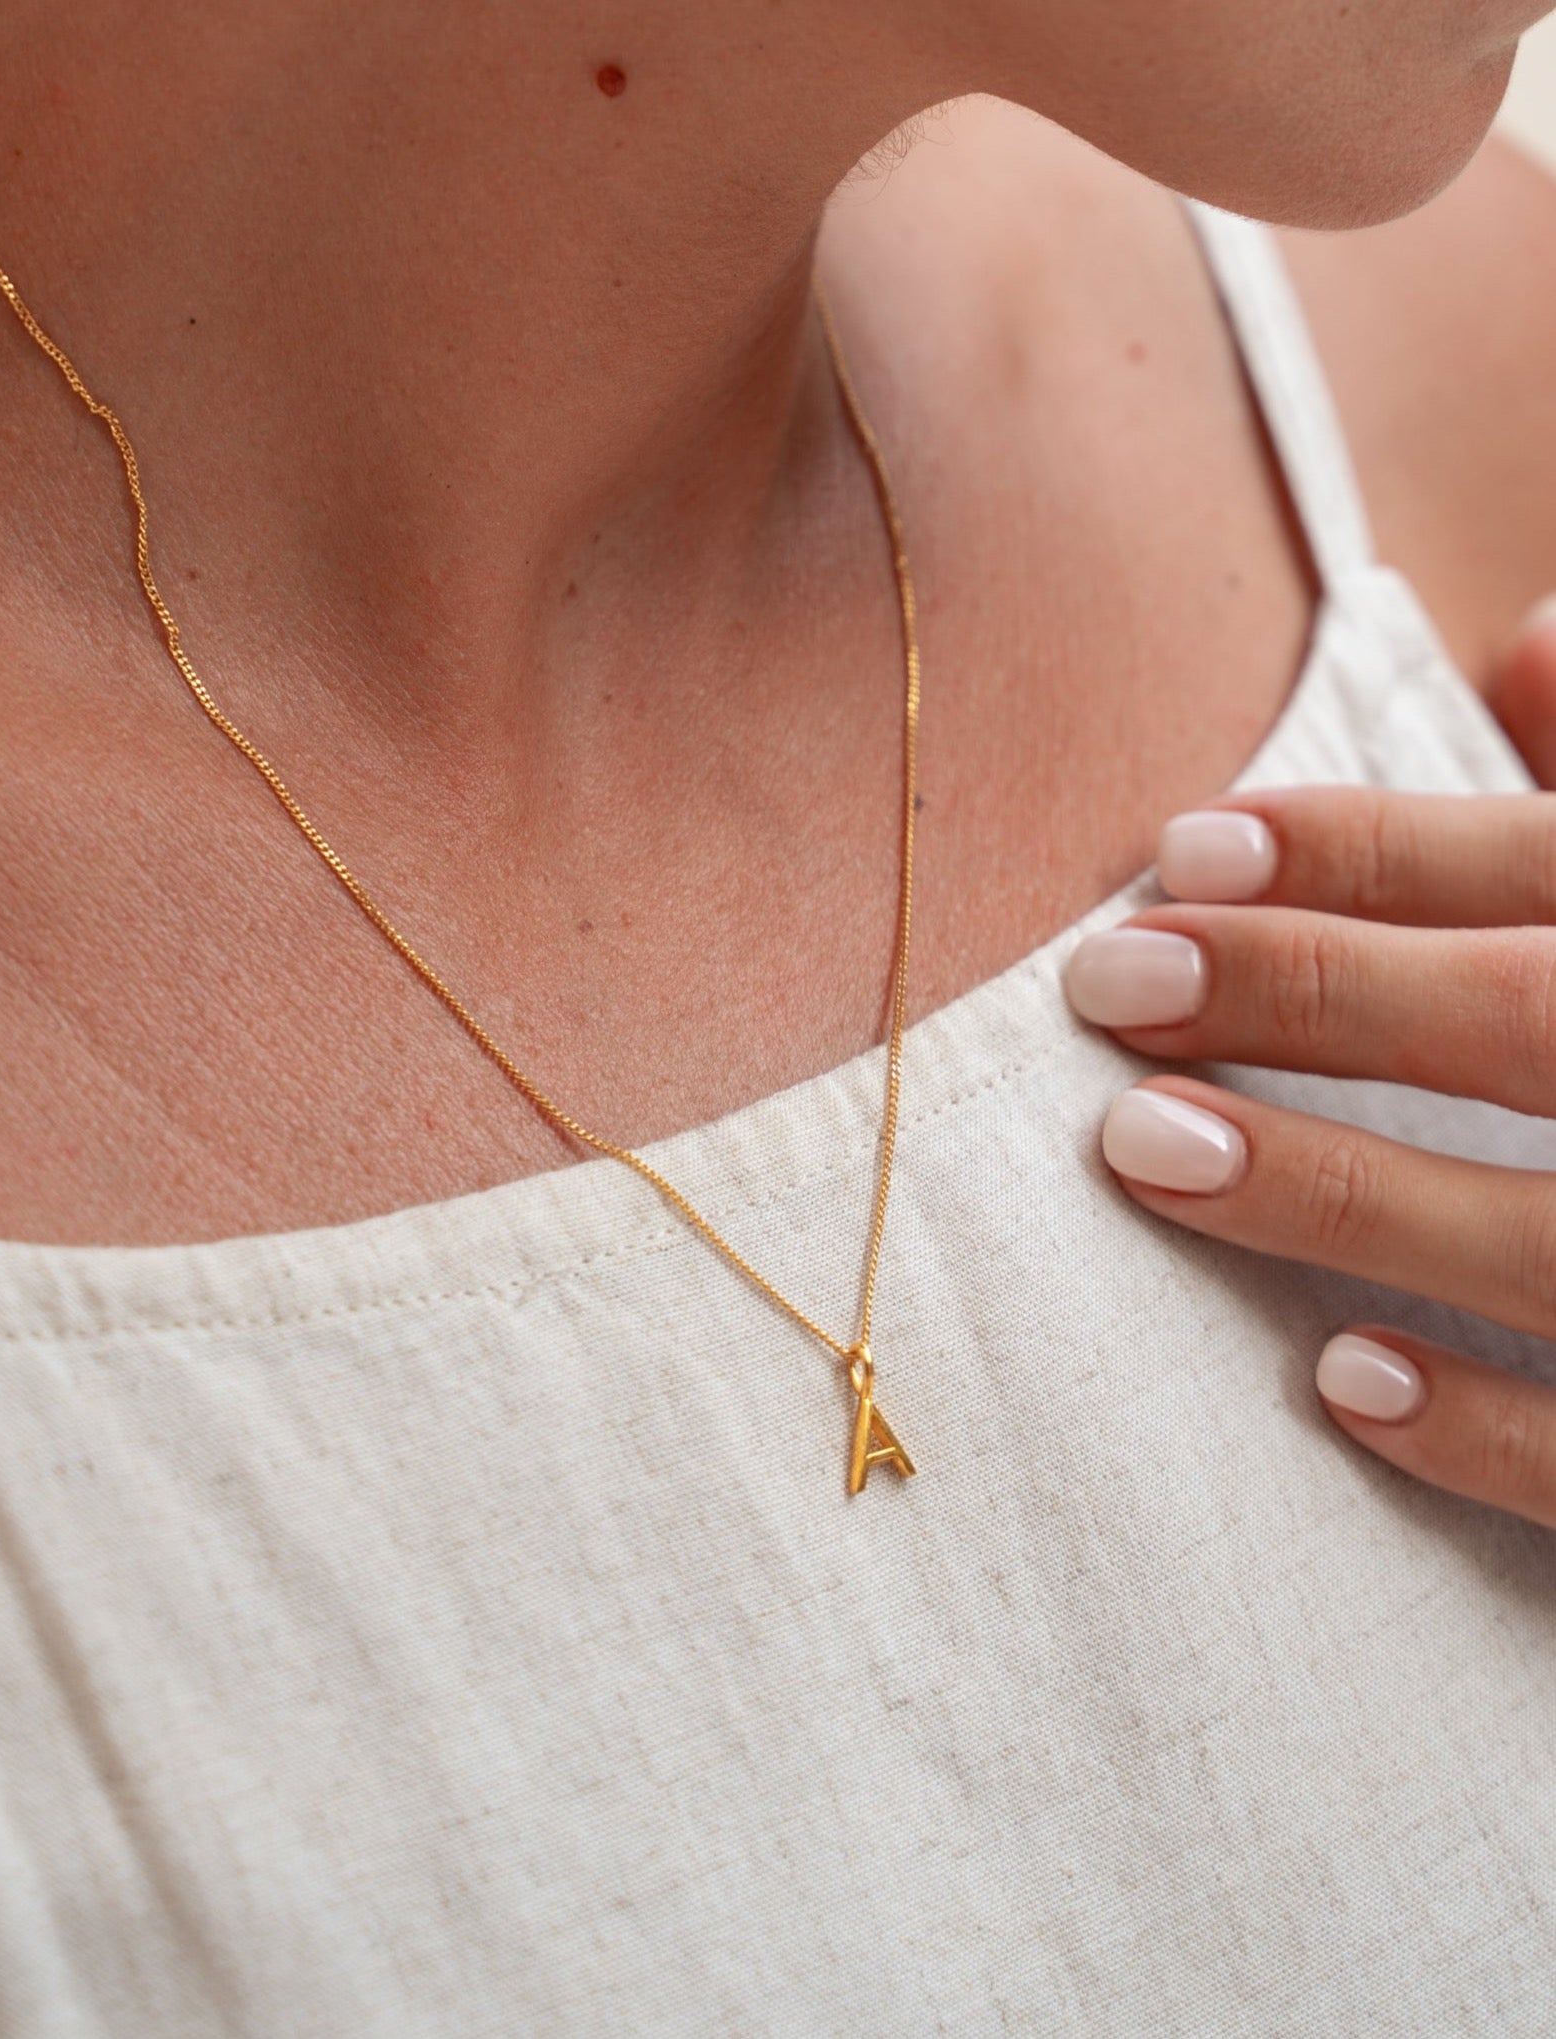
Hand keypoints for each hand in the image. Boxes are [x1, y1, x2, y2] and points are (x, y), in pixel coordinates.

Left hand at [1064, 597, 1555, 1528]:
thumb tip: (1531, 640)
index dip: (1369, 851)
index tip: (1185, 846)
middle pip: (1533, 1016)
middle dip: (1317, 991)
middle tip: (1111, 981)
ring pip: (1551, 1241)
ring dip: (1345, 1194)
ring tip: (1146, 1151)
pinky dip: (1491, 1429)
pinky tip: (1340, 1380)